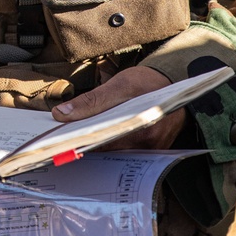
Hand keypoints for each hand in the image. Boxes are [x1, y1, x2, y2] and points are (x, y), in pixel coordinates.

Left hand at [51, 64, 184, 149]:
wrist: (175, 84)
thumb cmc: (149, 82)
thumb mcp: (119, 84)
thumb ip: (90, 101)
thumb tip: (62, 114)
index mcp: (142, 129)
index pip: (103, 144)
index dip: (79, 142)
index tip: (60, 142)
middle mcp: (148, 145)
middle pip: (108, 151)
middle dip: (86, 144)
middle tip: (63, 140)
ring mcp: (149, 150)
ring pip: (115, 152)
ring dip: (97, 145)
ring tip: (78, 137)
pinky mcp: (148, 149)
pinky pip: (124, 150)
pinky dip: (110, 143)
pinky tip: (98, 137)